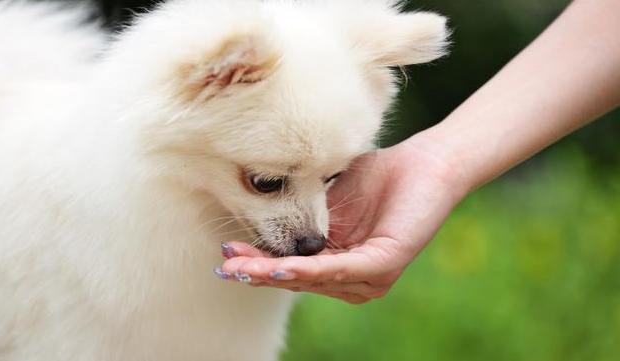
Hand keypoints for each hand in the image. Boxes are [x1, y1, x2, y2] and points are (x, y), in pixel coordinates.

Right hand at [219, 135, 468, 303]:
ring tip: (244, 269)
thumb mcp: (327, 197)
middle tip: (226, 268)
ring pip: (314, 279)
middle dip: (259, 273)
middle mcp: (352, 276)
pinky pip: (341, 270)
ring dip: (276, 274)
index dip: (259, 263)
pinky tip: (283, 267)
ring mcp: (369, 276)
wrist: (424, 161)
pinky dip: (310, 270)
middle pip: (298, 279)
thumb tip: (257, 214)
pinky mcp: (384, 265)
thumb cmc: (379, 176)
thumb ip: (299, 213)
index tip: (227, 254)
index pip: (292, 269)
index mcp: (337, 261)